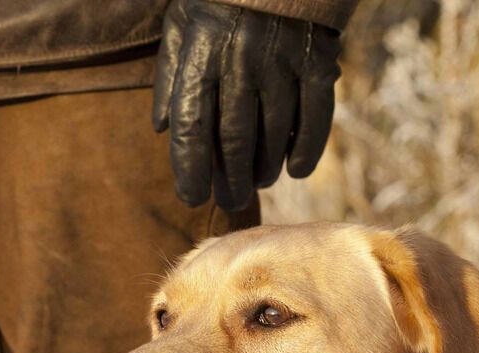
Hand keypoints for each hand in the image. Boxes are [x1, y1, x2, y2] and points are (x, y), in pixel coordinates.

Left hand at [152, 0, 343, 210]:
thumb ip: (169, 77)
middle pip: (233, 139)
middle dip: (230, 178)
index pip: (190, 128)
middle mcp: (240, 64)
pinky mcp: (316, 60)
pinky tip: (295, 169)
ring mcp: (281, 63)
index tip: (191, 196)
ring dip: (265, 167)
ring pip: (274, 132)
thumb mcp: (179, 27)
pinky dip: (307, 148)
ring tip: (257, 182)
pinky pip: (315, 115)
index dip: (190, 169)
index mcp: (201, 58)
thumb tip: (161, 128)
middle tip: (229, 198)